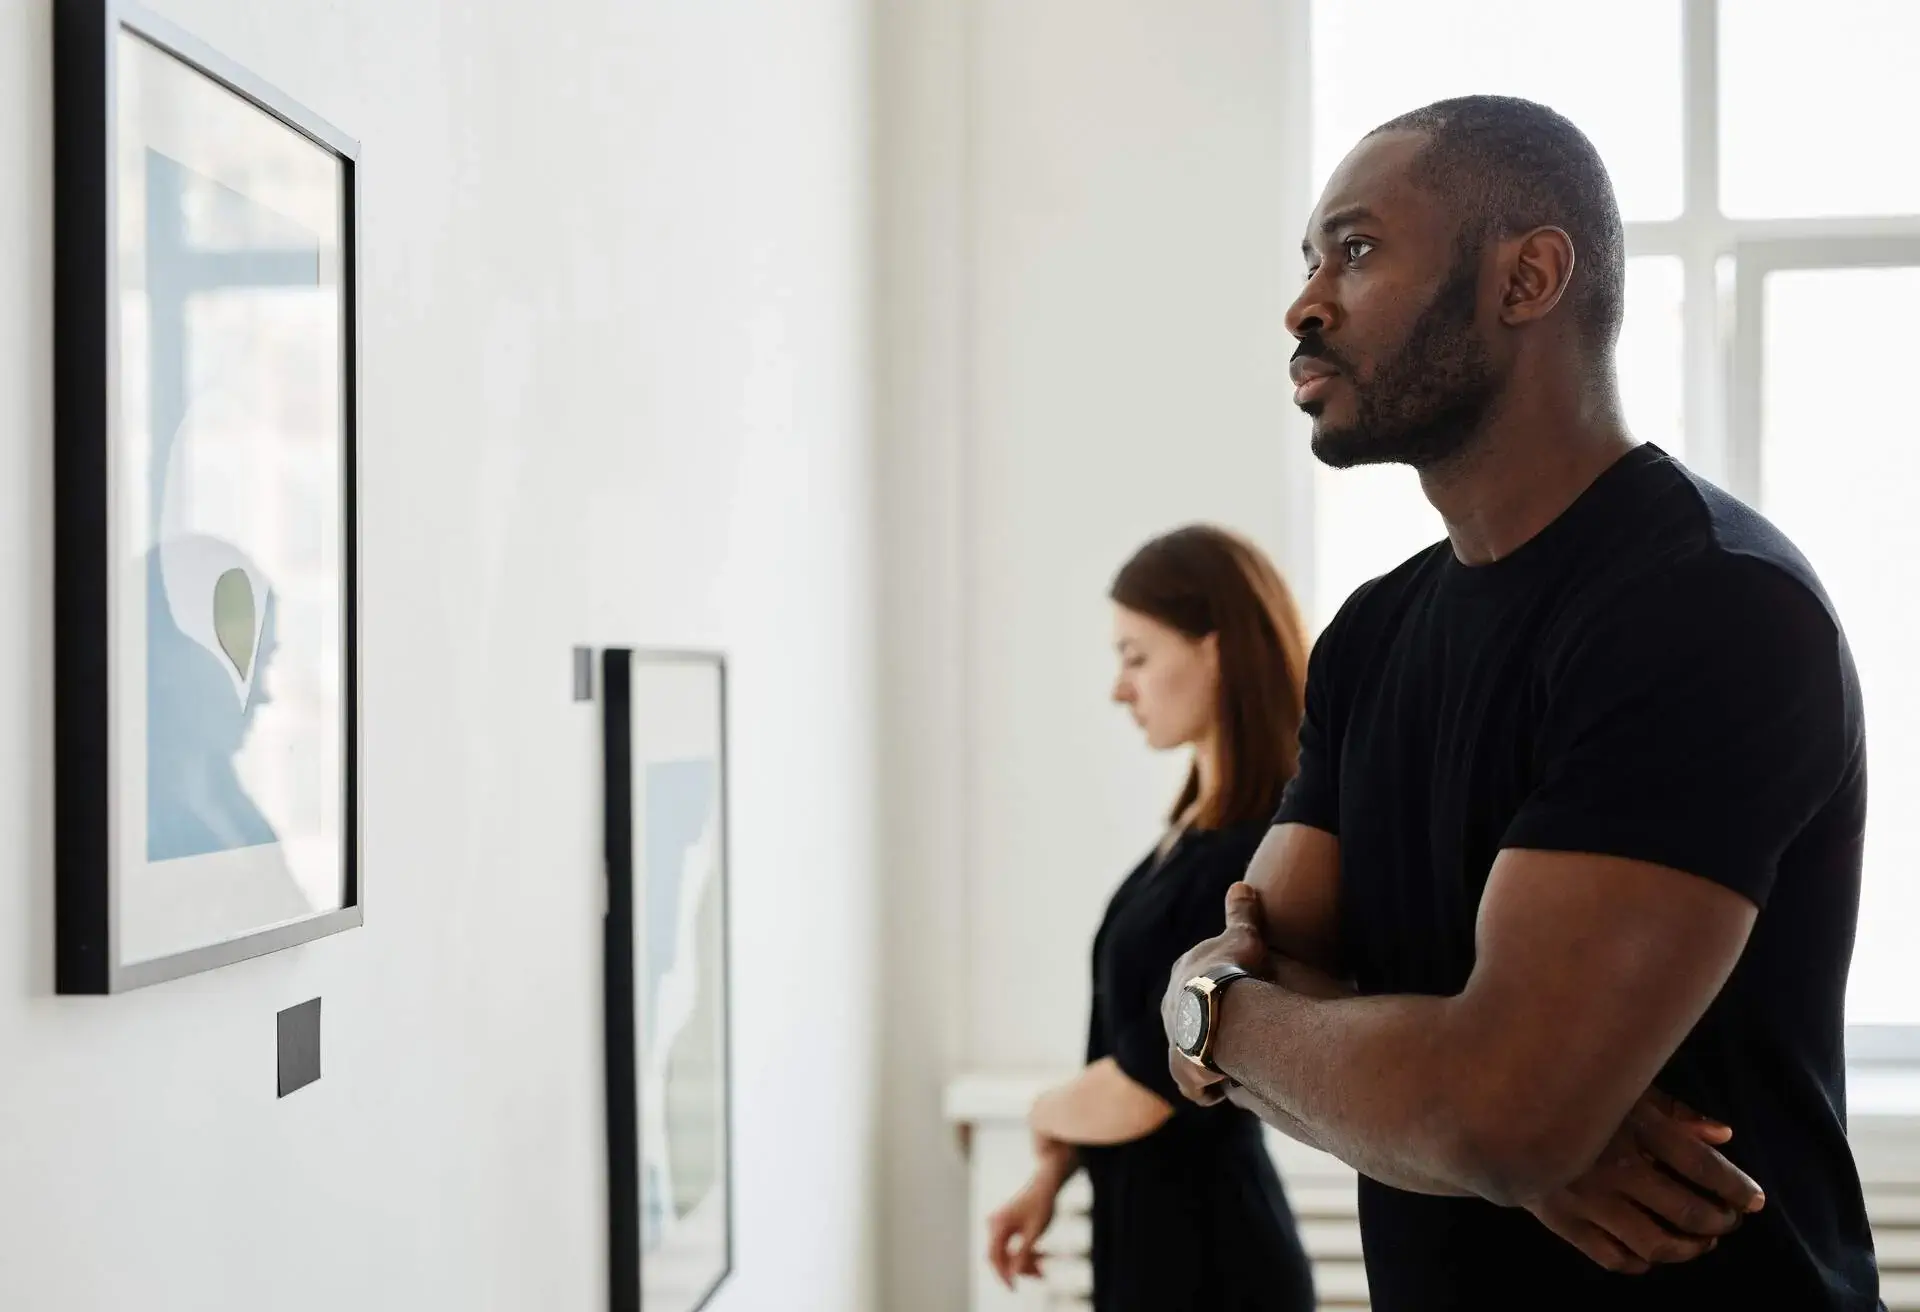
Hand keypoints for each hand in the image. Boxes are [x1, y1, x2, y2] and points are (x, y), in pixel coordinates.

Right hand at [985, 1173, 1060, 1289]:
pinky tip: (1042, 1255)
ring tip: (1045, 1266)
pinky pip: (1012, 1244)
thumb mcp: (1035, 1232)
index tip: (1013, 1288)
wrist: (1045, 1183)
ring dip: (1025, 1260)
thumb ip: (1023, 1253)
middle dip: (1020, 1268)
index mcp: (998, 1225)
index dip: (1002, 1275)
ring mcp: (999, 1224)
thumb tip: (1014, 1274)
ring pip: (1008, 1251)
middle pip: (1002, 1255)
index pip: (994, 1257)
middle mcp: (994, 1224)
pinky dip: (1025, 1251)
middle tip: (1041, 1275)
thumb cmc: (1042, 1204)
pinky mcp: (1006, 1225)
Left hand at [1160, 882, 1270, 1106]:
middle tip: (1241, 1035)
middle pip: (1192, 1019)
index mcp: (1182, 974)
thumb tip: (1241, 885)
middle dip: (1213, 1026)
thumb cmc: (1233, 970)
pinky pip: (1195, 1085)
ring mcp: (1173, 1040)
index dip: (1220, 991)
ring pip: (1191, 1052)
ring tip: (1236, 1062)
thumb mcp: (1242, 935)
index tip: (1241, 997)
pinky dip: (1208, 1088)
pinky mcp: (1181, 1072)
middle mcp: (1170, 1007)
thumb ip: (1241, 913)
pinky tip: (1227, 1086)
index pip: (1198, 983)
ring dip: (1211, 1058)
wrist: (1220, 1010)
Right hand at [1528, 1089, 1765, 1273]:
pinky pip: (1613, 1257)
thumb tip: (1723, 1134)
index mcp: (1636, 1125)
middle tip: (1727, 1220)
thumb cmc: (1570, 1090)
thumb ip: (1674, 1110)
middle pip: (1688, 1211)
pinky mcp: (1562, 1218)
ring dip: (1688, 1249)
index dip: (1739, 1189)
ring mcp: (1588, 1198)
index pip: (1706, 1168)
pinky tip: (1650, 1252)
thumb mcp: (1623, 1087)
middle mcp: (1616, 1166)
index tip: (1755, 1201)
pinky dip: (1640, 1261)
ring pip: (1656, 1243)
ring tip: (1699, 1242)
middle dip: (1719, 1222)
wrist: (1495, 1109)